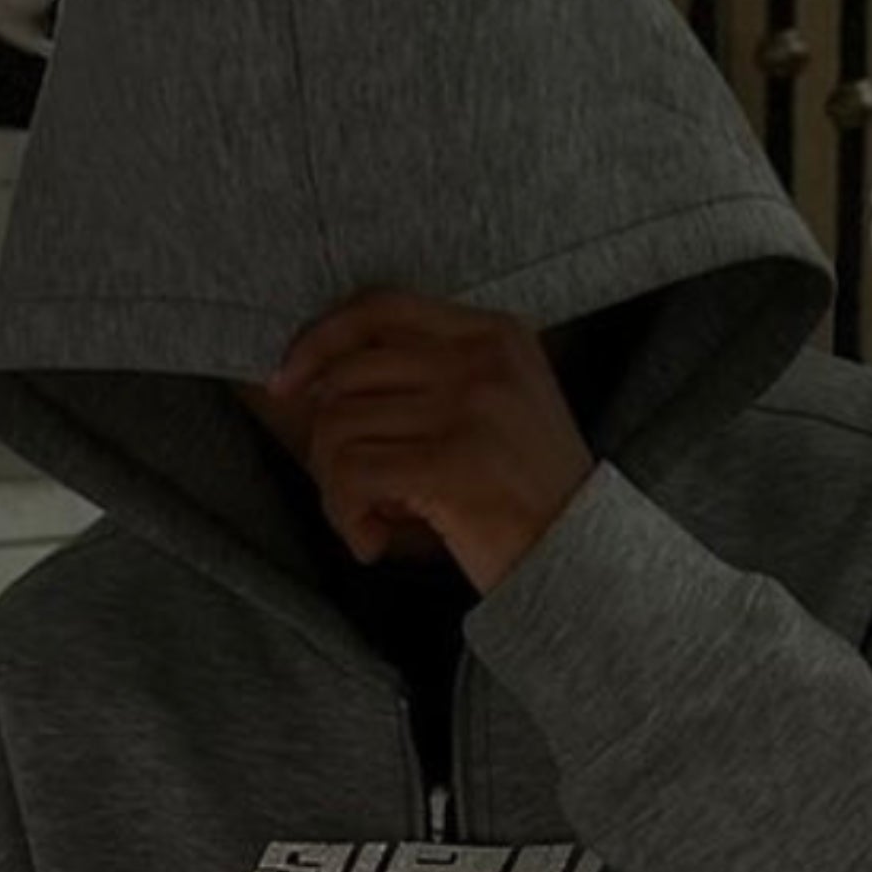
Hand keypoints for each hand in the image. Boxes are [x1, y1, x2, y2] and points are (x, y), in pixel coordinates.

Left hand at [269, 286, 597, 594]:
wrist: (586, 564)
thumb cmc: (529, 500)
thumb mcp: (499, 412)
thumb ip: (433, 379)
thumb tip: (316, 380)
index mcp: (496, 334)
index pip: (379, 308)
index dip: (319, 341)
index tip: (285, 383)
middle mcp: (484, 361)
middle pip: (348, 376)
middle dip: (328, 442)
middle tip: (350, 491)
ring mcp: (472, 410)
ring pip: (340, 429)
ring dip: (336, 490)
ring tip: (368, 523)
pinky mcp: (454, 467)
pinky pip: (353, 476)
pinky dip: (346, 518)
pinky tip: (372, 544)